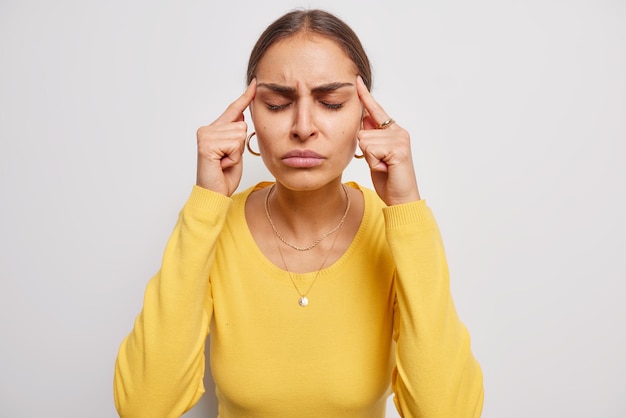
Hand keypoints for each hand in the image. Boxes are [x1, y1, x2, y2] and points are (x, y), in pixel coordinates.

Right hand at [196, 79, 255, 195]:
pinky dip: (233, 157)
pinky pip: (234, 144)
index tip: (255, 84)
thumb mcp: (235, 151)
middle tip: (228, 160)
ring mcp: (205, 136)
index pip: (233, 110)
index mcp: (214, 129)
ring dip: (237, 153)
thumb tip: (241, 116)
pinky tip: (222, 164)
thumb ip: (236, 134)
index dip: (245, 97)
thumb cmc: (224, 176)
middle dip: (240, 146)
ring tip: (225, 162)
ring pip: (239, 135)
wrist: (214, 194)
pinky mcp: (207, 145)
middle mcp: (207, 129)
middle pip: (242, 126)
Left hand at [356, 76, 420, 205]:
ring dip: (369, 158)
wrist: (400, 198)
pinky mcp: (398, 149)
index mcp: (393, 131)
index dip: (365, 96)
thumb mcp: (374, 155)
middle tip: (379, 163)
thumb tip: (361, 120)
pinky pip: (370, 148)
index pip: (376, 111)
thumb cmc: (388, 179)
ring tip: (383, 166)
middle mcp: (398, 132)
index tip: (357, 80)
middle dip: (364, 150)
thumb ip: (370, 137)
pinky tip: (385, 168)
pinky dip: (373, 162)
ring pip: (364, 140)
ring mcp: (399, 139)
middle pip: (362, 130)